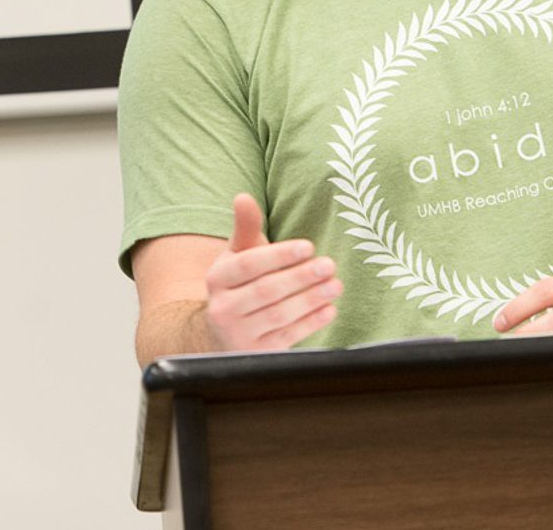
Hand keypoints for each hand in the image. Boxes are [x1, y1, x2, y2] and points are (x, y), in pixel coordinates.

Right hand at [201, 194, 341, 350]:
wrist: (224, 334)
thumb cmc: (240, 285)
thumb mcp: (239, 255)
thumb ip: (245, 227)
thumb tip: (243, 197)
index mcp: (217, 279)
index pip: (248, 265)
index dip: (279, 255)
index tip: (309, 246)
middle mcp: (222, 308)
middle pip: (265, 290)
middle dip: (300, 277)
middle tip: (329, 265)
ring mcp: (238, 335)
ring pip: (279, 315)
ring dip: (310, 299)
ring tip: (335, 285)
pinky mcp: (257, 355)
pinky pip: (287, 337)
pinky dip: (310, 323)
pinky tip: (329, 309)